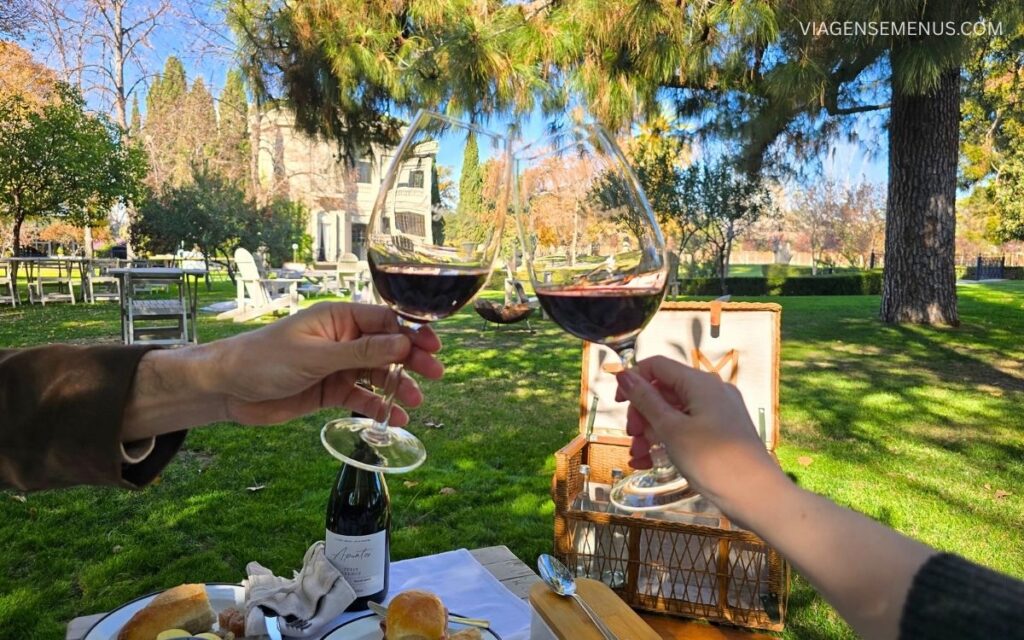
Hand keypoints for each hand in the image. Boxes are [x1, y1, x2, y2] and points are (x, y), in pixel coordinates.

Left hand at [123, 303, 442, 439]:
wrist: (227, 389)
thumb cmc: (264, 360)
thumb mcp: (315, 356)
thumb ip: (360, 352)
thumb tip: (402, 344)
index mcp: (339, 318)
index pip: (385, 319)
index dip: (412, 332)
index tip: (434, 346)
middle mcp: (343, 339)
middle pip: (388, 347)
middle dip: (413, 360)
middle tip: (436, 374)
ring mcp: (338, 365)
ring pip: (379, 374)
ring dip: (399, 387)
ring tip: (416, 403)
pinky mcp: (331, 390)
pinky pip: (362, 397)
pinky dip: (379, 406)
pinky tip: (394, 419)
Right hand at [614, 356, 783, 515]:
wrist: (757, 497)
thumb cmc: (712, 460)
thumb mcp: (672, 429)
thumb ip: (646, 400)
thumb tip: (623, 375)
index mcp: (701, 383)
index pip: (658, 366)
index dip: (634, 380)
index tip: (618, 405)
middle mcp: (712, 391)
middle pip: (665, 390)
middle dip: (642, 413)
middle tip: (633, 439)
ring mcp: (719, 413)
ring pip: (675, 413)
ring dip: (652, 431)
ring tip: (638, 457)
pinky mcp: (722, 434)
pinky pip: (688, 428)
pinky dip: (669, 441)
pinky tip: (651, 462)